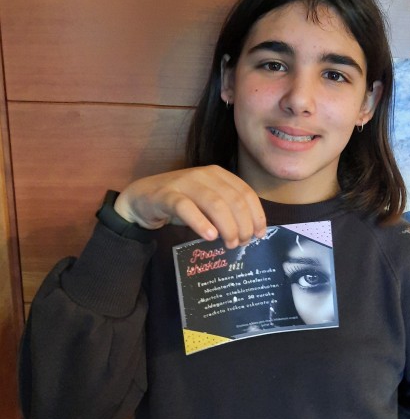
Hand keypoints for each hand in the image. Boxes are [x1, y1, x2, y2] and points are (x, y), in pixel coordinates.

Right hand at [113, 166, 266, 247]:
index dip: (256, 215)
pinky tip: (210, 236)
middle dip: (243, 224)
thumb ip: (227, 211)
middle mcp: (204, 174)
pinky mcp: (166, 195)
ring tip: (230, 243)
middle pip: (234, 200)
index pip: (246, 193)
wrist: (142, 198)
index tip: (259, 234)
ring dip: (227, 226)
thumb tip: (251, 232)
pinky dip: (201, 222)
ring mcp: (185, 182)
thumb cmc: (181, 203)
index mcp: (219, 174)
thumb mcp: (207, 204)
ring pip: (214, 203)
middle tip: (242, 243)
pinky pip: (186, 207)